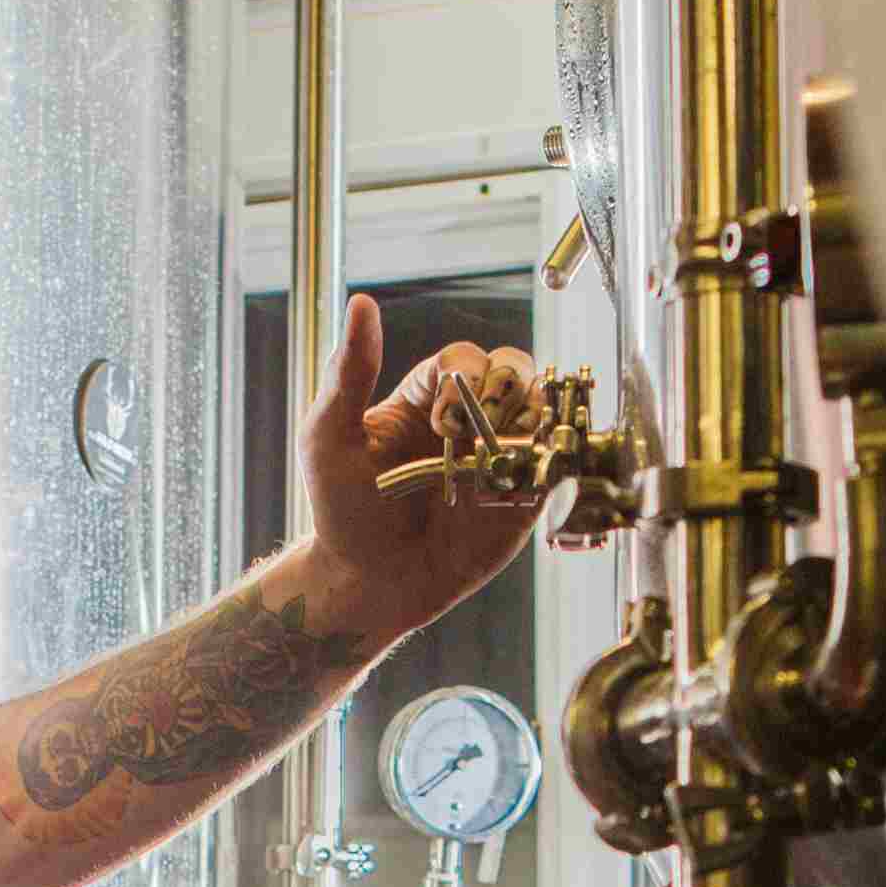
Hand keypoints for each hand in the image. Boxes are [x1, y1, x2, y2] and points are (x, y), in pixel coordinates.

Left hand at [298, 291, 545, 638]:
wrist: (370, 582)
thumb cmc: (342, 509)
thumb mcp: (330, 435)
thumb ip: (350, 371)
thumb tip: (361, 305)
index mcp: (426, 395)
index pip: (465, 358)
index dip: (464, 379)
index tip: (440, 423)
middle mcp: (469, 418)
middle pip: (514, 370)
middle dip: (506, 390)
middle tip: (476, 436)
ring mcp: (498, 455)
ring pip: (542, 409)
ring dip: (532, 421)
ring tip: (504, 455)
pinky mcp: (522, 496)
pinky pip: (556, 464)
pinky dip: (553, 461)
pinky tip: (525, 478)